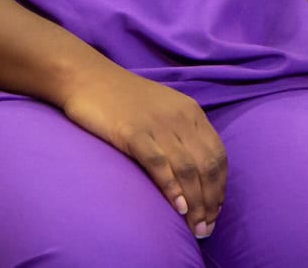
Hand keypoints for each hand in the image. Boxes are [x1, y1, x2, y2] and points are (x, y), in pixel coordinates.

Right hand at [61, 63, 225, 237]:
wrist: (88, 78)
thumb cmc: (123, 99)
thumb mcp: (162, 110)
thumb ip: (180, 134)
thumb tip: (192, 172)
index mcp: (191, 112)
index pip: (218, 154)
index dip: (220, 186)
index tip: (215, 211)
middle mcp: (180, 117)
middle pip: (207, 165)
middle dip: (211, 201)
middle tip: (206, 228)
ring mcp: (158, 124)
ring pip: (187, 168)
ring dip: (195, 202)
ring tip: (195, 226)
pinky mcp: (134, 132)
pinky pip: (159, 163)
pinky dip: (171, 187)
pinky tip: (177, 207)